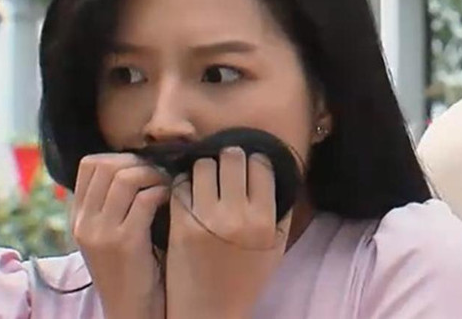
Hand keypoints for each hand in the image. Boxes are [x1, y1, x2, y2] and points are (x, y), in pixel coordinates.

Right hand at [71, 153, 168, 318]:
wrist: (130, 308)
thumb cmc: (131, 266)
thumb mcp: (110, 233)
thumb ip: (113, 203)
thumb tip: (136, 164)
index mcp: (78, 217)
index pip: (89, 164)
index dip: (121, 156)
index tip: (143, 166)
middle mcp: (83, 222)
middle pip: (107, 164)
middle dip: (139, 161)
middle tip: (159, 173)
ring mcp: (102, 232)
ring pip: (126, 177)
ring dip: (154, 174)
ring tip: (166, 185)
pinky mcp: (125, 242)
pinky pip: (146, 199)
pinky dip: (163, 192)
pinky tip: (170, 201)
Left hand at [164, 147, 290, 318]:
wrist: (210, 313)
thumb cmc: (245, 282)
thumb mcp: (275, 248)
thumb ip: (281, 212)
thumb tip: (281, 176)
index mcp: (264, 219)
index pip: (261, 165)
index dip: (255, 162)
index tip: (249, 167)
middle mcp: (237, 215)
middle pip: (232, 159)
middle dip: (229, 158)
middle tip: (226, 166)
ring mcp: (206, 219)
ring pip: (203, 166)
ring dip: (204, 168)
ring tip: (205, 178)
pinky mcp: (180, 225)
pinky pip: (180, 186)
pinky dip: (183, 184)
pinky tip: (188, 191)